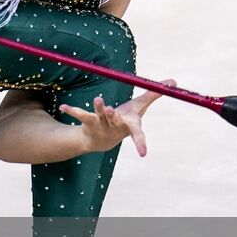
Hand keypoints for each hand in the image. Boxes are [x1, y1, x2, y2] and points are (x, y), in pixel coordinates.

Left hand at [59, 79, 174, 156]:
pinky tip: (63, 107)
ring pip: (98, 116)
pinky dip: (72, 110)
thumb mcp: (139, 107)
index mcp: (128, 125)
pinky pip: (80, 115)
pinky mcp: (87, 122)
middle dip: (113, 115)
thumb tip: (173, 82)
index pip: (137, 135)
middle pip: (114, 119)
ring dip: (98, 108)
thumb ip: (153, 94)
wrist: (102, 140)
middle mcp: (114, 126)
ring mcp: (100, 125)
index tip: (143, 154)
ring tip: (99, 99)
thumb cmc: (124, 121)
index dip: (141, 143)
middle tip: (111, 110)